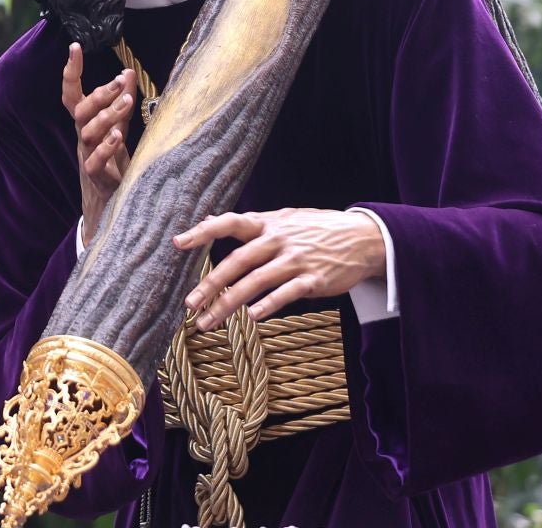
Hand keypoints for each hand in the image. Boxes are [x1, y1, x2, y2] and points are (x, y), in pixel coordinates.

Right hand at [62, 43, 135, 246]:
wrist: (110, 206)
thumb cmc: (113, 162)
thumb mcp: (119, 128)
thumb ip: (121, 103)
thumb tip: (127, 72)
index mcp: (85, 123)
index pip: (72, 94)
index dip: (71, 71)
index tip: (74, 47)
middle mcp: (82, 137)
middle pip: (80, 110)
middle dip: (98, 93)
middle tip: (118, 80)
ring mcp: (86, 157)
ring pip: (87, 132)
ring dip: (106, 115)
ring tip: (125, 102)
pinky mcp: (96, 177)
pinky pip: (94, 161)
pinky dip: (106, 147)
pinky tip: (118, 136)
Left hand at [173, 208, 384, 330]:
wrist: (364, 238)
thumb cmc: (316, 229)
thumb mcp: (282, 218)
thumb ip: (248, 224)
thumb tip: (208, 218)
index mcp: (267, 224)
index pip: (229, 223)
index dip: (203, 231)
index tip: (178, 243)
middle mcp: (277, 240)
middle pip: (237, 261)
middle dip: (210, 284)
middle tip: (188, 304)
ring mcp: (296, 260)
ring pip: (256, 282)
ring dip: (229, 303)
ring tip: (208, 322)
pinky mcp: (314, 280)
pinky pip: (287, 293)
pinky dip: (269, 304)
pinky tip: (252, 318)